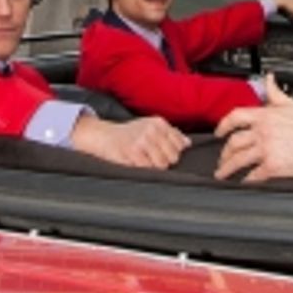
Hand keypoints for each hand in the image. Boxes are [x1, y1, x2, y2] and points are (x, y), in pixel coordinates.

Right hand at [72, 114, 188, 170]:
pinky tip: (137, 163)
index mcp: (159, 123)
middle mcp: (152, 129)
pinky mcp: (133, 152)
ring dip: (155, 167)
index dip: (174, 153)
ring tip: (145, 161)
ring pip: (162, 164)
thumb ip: (171, 134)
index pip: (180, 144)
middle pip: (173, 156)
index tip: (164, 153)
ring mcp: (142, 140)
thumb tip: (188, 143)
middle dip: (165, 161)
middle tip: (152, 158)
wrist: (105, 136)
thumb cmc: (130, 133)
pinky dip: (144, 169)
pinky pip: (148, 168)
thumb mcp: (151, 127)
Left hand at [214, 74, 292, 181]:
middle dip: (224, 152)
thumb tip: (268, 79)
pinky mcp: (273, 166)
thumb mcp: (290, 104)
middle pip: (233, 142)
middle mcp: (262, 132)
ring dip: (227, 168)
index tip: (218, 132)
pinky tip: (244, 181)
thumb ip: (274, 91)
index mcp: (264, 116)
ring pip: (238, 160)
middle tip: (221, 158)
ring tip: (222, 174)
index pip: (235, 117)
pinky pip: (253, 175)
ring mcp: (266, 150)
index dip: (222, 125)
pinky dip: (247, 179)